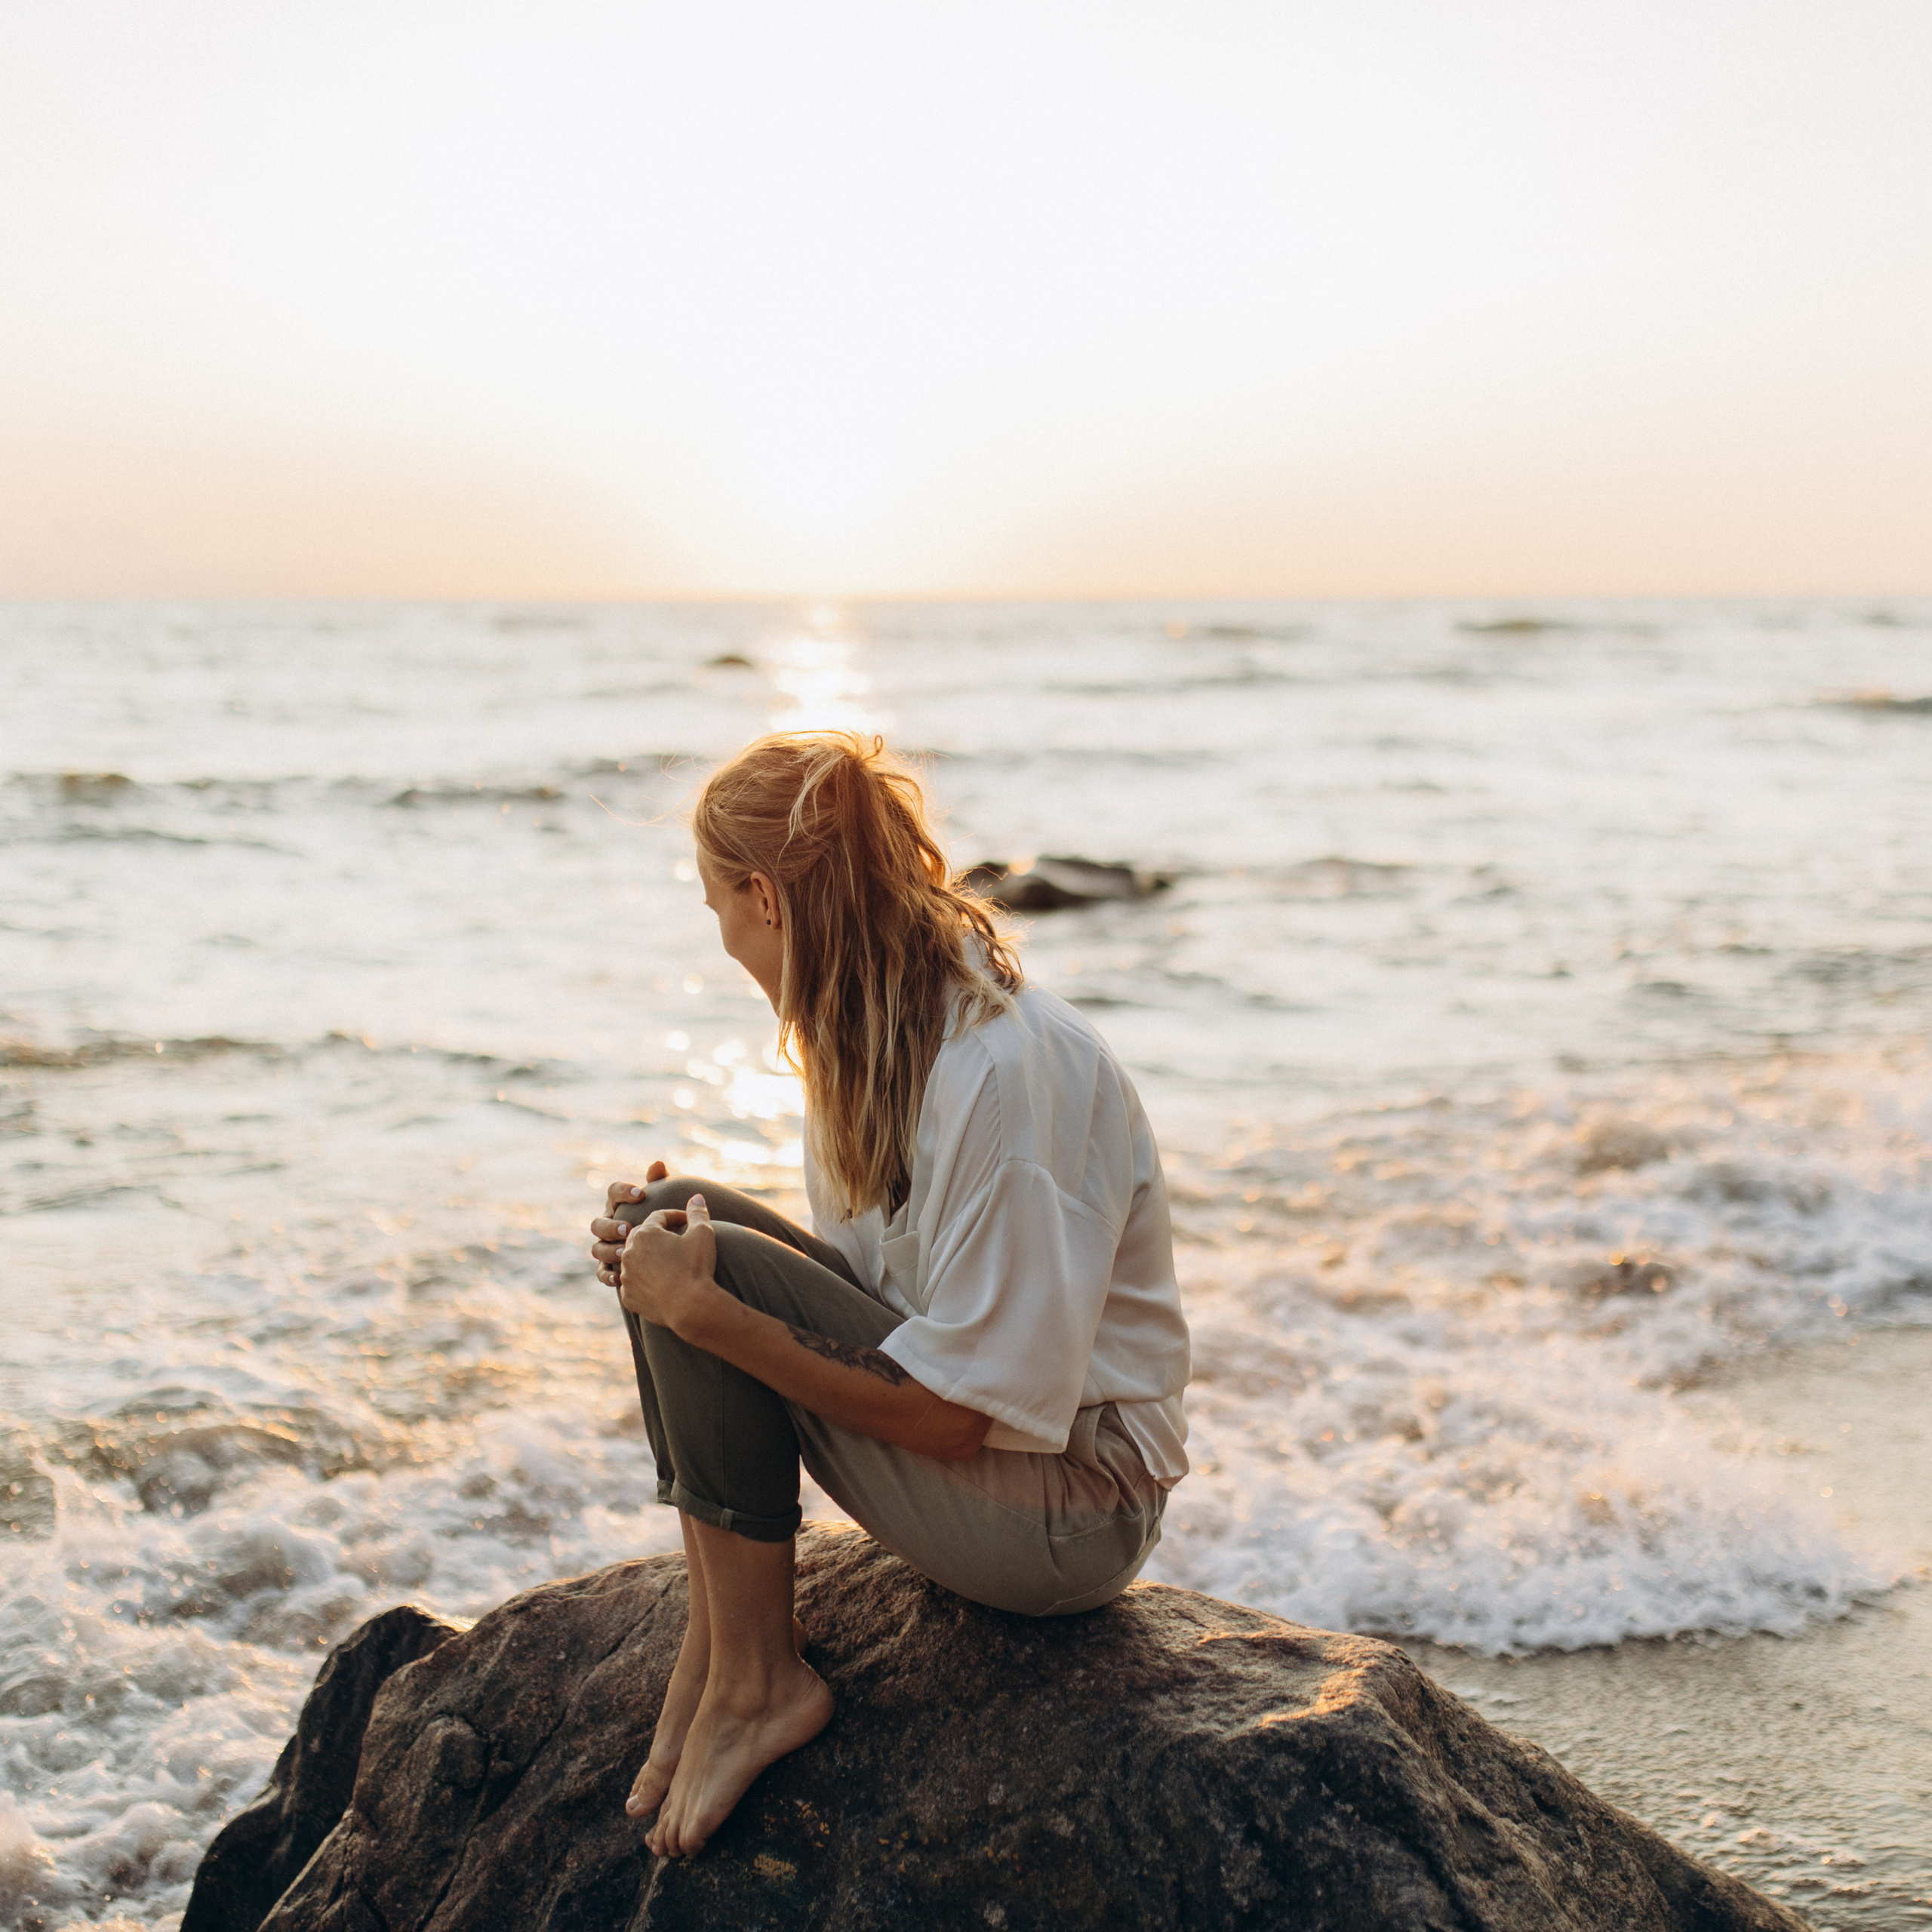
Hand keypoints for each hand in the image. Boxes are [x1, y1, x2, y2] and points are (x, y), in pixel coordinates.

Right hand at [590, 1161, 668, 1284]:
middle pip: (599, 1224)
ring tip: (624, 1253)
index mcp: (619, 1205)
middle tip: (628, 1228)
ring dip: (609, 1250)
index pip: (613, 1193)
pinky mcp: (609, 1269)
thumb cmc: (666, 1223)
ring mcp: (606, 1248)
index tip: (641, 1194)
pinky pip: (601, 1273)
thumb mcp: (664, 1203)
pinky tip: (618, 1278)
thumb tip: (658, 1164)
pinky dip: (606, 1275)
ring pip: (597, 1248)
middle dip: (611, 1226)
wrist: (671, 1254)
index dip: (623, 1192)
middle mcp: (608, 1226)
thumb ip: (660, 1183)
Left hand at [619, 1193, 719, 1337]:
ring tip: (665, 1262)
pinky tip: (657, 1283)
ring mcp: (626, 1276)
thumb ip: (697, 1212)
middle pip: (642, 1236)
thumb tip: (696, 1198)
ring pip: (634, 1260)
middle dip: (657, 1236)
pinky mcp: (627, 1296)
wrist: (690, 1307)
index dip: (675, 1217)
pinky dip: (642, 1282)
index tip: (687, 1222)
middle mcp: (628, 1252)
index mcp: (645, 1233)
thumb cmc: (696, 1267)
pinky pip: (632, 1284)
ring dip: (647, 1258)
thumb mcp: (703, 1234)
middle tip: (675, 1240)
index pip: (659, 1217)